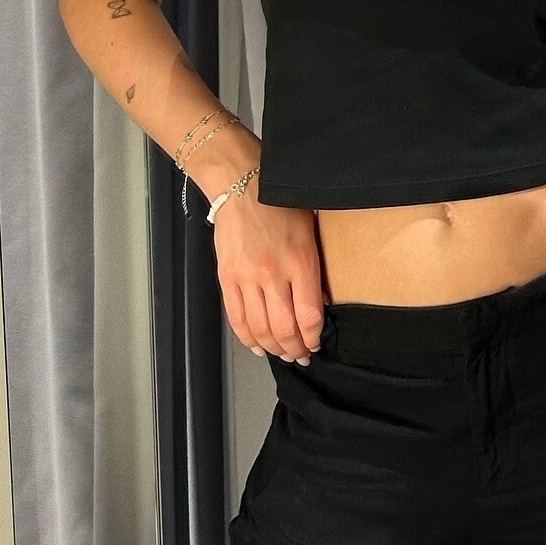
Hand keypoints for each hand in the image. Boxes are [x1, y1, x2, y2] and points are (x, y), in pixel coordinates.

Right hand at [214, 187, 325, 363]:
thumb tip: (318, 303)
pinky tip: (257, 345)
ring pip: (260, 329)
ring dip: (273, 348)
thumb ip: (313, 269)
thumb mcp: (311, 233)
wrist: (241, 188)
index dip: (313, 338)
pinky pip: (236, 318)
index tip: (316, 343)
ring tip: (282, 353)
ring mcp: (247, 278)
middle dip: (295, 350)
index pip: (309, 316)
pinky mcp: (227, 278)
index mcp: (300, 262)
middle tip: (300, 356)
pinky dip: (248, 338)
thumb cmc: (281, 206)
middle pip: (285, 329)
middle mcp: (273, 274)